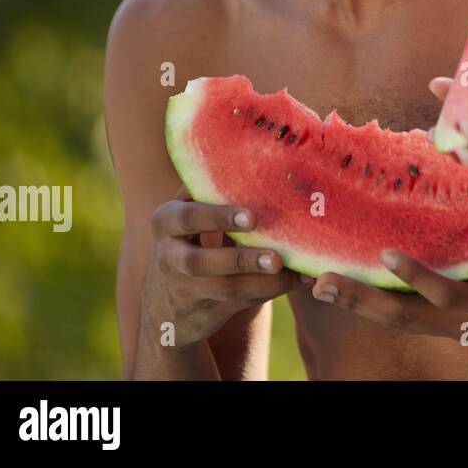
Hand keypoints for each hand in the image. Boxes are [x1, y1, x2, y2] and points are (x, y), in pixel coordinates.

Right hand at [141, 189, 302, 346]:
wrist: (166, 305)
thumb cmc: (191, 240)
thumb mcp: (190, 217)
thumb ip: (212, 193)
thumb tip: (262, 156)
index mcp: (167, 222)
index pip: (189, 217)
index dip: (220, 217)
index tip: (253, 218)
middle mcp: (169, 257)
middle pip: (201, 262)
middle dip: (240, 259)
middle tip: (276, 258)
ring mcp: (185, 289)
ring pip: (225, 287)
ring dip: (263, 281)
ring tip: (294, 271)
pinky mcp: (203, 311)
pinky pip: (241, 300)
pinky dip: (272, 289)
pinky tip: (300, 279)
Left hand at [310, 199, 467, 361]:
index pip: (450, 297)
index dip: (419, 279)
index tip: (388, 254)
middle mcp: (464, 323)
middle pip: (406, 318)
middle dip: (364, 302)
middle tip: (323, 283)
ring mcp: (449, 326)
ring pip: (396, 320)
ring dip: (358, 304)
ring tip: (318, 285)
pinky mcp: (441, 321)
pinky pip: (401, 313)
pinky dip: (370, 301)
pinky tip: (342, 284)